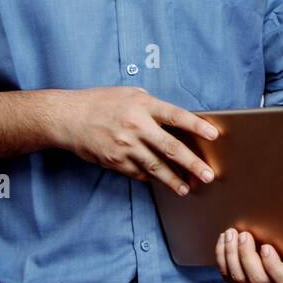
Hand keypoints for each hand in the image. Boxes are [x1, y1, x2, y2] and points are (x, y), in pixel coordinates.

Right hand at [48, 87, 219, 195]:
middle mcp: (136, 126)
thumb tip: (174, 120)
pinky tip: (160, 181)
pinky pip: (138, 172)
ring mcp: (125, 146)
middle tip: (208, 175)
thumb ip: (151, 106)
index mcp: (143, 105)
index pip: (176, 116)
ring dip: (173, 179)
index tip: (215, 135)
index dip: (197, 126)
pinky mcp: (114, 161)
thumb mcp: (129, 94)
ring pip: (156, 166)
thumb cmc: (100, 102)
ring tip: (187, 188)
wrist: (67, 117)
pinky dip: (150, 177)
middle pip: (171, 147)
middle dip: (192, 163)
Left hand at [215, 227, 282, 282]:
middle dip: (247, 255)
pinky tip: (224, 238)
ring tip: (232, 233)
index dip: (273, 265)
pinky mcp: (236, 278)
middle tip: (245, 235)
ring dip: (232, 253)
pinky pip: (226, 272)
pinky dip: (222, 254)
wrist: (270, 239)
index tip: (266, 247)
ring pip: (238, 276)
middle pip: (257, 278)